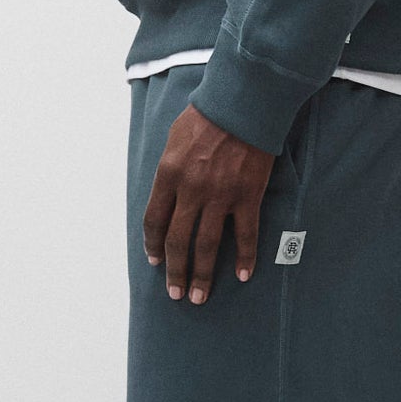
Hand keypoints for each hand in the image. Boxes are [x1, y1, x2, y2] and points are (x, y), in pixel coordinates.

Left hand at [142, 104, 275, 303]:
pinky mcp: (247, 196)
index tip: (155, 262)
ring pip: (207, 245)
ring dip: (202, 275)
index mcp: (168, 175)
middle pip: (178, 241)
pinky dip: (245, 258)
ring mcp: (220, 196)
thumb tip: (168, 197)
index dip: (153, 246)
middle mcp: (191, 190)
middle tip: (175, 293)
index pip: (154, 221)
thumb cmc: (206, 116)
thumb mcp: (174, 139)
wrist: (243, 104)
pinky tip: (243, 275)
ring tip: (200, 297)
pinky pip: (245, 235)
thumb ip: (169, 171)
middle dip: (175, 271)